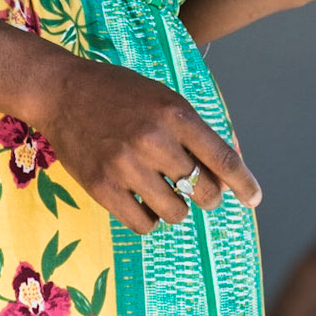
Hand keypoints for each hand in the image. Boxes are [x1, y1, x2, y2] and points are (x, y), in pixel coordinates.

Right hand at [36, 55, 260, 237]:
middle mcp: (153, 140)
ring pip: (176, 212)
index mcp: (174, 114)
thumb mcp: (164, 99)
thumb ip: (195, 132)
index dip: (243, 183)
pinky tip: (142, 201)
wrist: (62, 91)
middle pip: (203, 190)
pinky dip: (149, 218)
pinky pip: (143, 224)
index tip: (253, 199)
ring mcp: (125, 165)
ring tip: (162, 190)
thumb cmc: (120, 94)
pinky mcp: (101, 186)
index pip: (222, 158)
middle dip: (208, 195)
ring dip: (176, 207)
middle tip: (196, 189)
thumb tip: (229, 170)